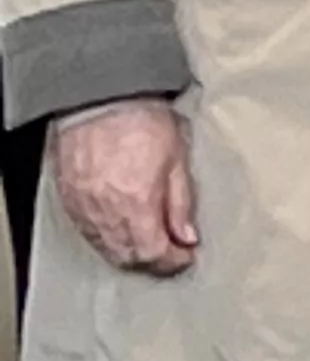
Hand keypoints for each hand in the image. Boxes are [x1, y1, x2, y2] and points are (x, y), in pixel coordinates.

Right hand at [51, 100, 196, 274]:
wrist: (101, 99)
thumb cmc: (142, 122)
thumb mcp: (178, 159)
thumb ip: (181, 203)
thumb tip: (187, 236)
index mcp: (137, 208)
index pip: (154, 254)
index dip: (174, 261)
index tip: (186, 255)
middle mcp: (106, 215)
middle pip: (129, 257)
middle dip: (153, 261)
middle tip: (172, 252)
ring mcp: (84, 210)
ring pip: (107, 249)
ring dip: (131, 252)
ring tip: (150, 241)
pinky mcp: (70, 201)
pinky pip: (89, 234)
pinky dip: (108, 239)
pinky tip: (122, 230)